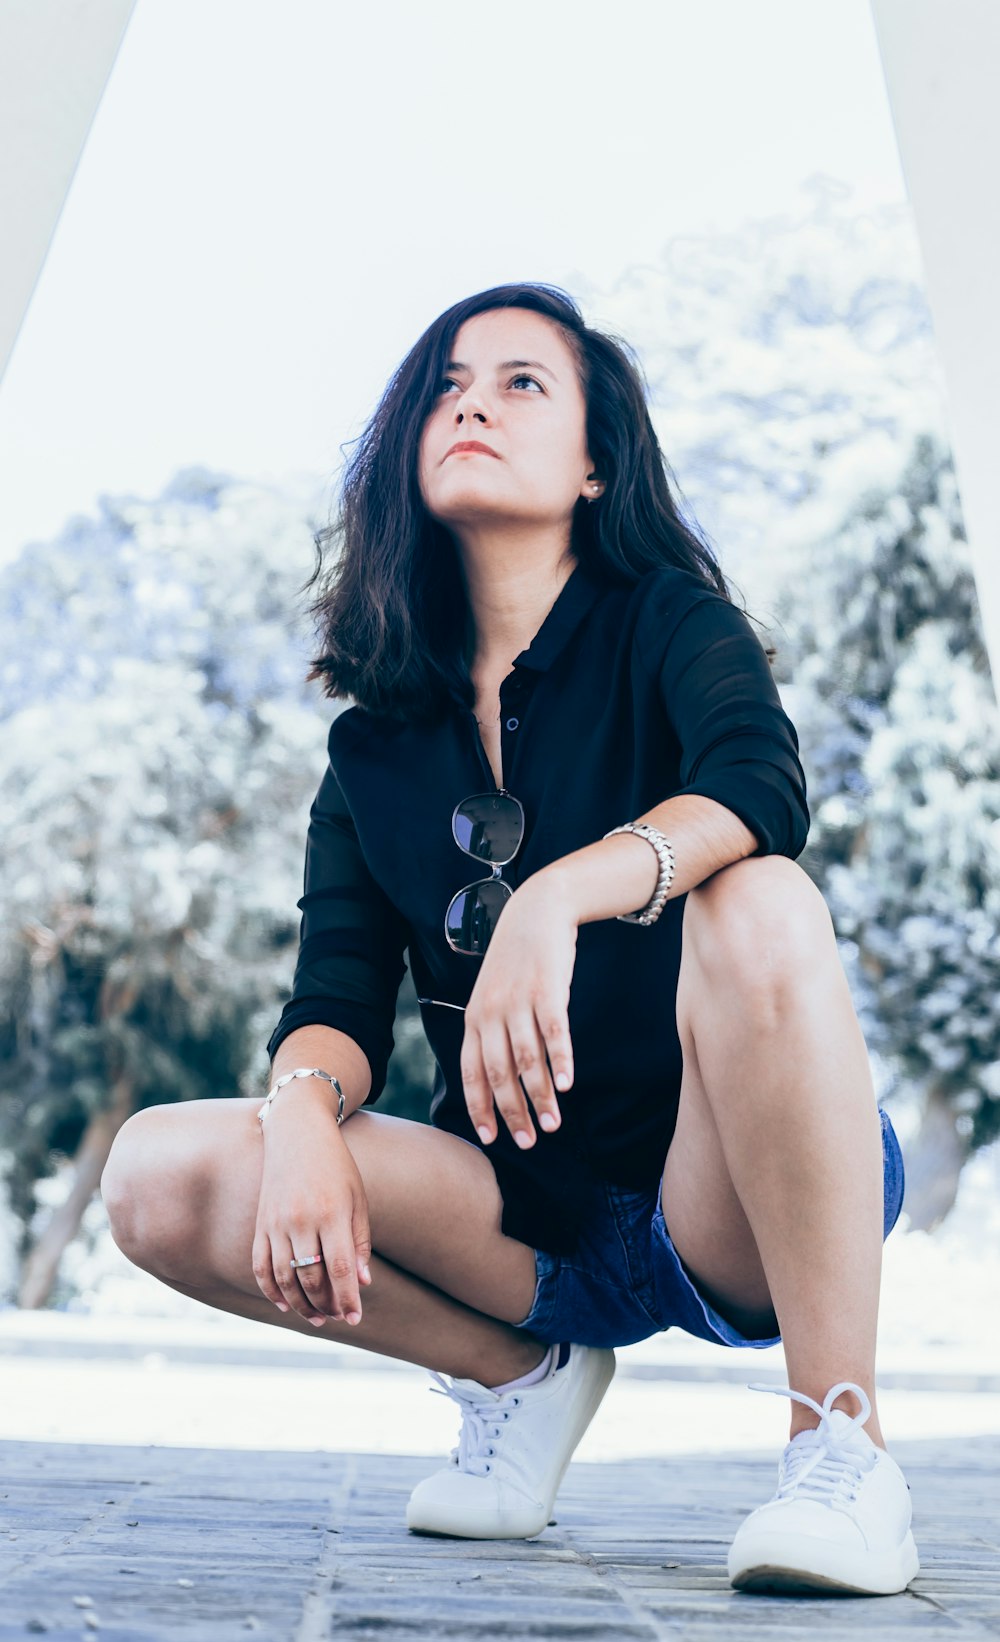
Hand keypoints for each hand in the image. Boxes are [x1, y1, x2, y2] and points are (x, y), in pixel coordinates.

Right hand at [252, 1100, 371, 1326]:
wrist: (296, 1133)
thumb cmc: (335, 1166)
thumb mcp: (357, 1198)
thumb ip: (360, 1241)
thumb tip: (362, 1283)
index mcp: (331, 1213)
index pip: (339, 1269)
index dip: (347, 1299)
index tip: (355, 1318)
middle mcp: (301, 1220)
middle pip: (312, 1279)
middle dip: (327, 1305)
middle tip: (339, 1317)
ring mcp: (276, 1224)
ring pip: (285, 1279)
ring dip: (301, 1305)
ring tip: (317, 1317)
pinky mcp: (260, 1224)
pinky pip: (261, 1267)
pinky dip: (271, 1291)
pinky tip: (286, 1305)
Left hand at [461, 873, 577, 1149]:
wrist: (537, 911)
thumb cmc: (517, 961)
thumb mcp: (493, 994)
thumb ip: (493, 1031)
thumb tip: (502, 1076)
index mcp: (475, 1018)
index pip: (471, 1073)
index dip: (481, 1107)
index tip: (492, 1138)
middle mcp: (492, 1013)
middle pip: (499, 1074)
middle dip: (512, 1112)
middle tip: (528, 1142)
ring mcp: (519, 1002)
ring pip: (527, 1060)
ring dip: (540, 1097)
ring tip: (553, 1124)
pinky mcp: (547, 990)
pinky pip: (554, 1034)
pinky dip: (560, 1061)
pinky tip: (567, 1085)